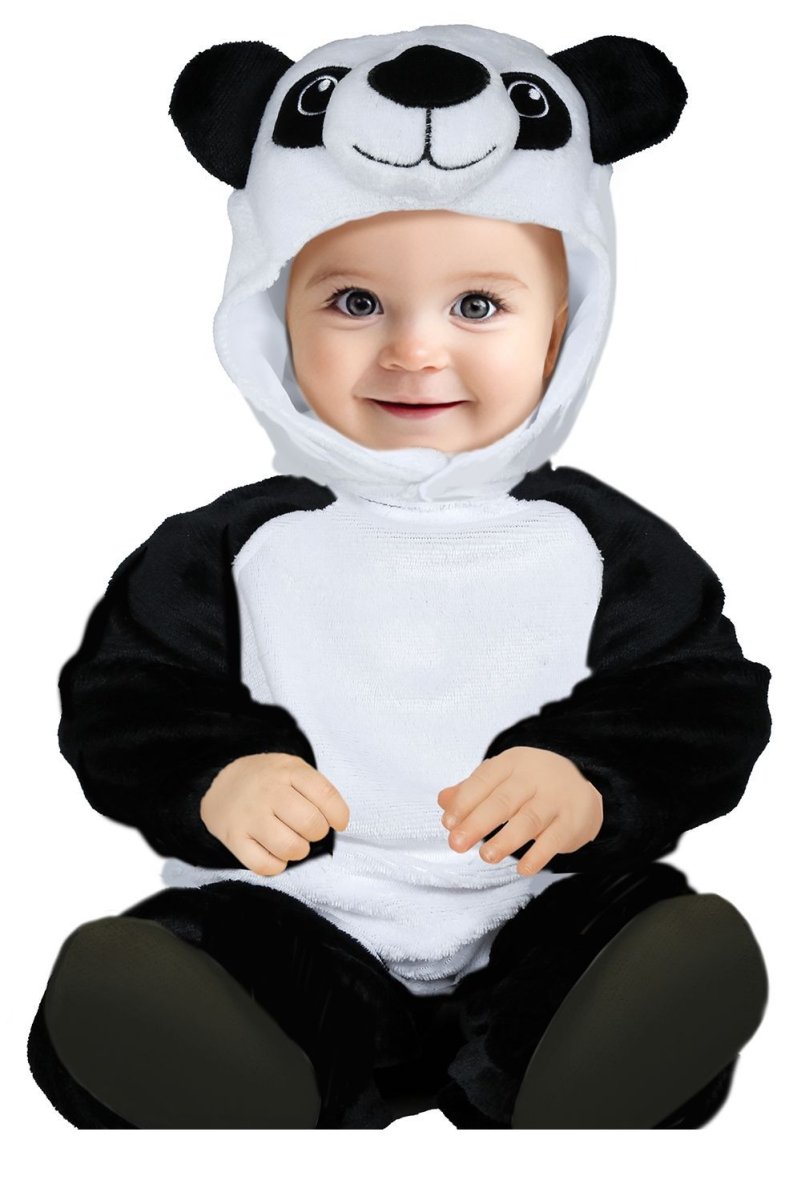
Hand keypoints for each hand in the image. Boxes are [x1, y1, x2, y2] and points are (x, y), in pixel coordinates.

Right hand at [200, 752, 348, 875]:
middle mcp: (268, 791)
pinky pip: (264, 865)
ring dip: (299, 850)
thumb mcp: (292, 769)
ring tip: (293, 841)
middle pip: (310, 824)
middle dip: (317, 833)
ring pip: (290, 847)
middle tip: (310, 830)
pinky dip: (277, 865)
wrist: (221, 783)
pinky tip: (275, 853)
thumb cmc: (269, 781)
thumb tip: (337, 822)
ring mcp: (249, 816)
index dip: (339, 815)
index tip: (338, 822)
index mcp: (288, 771)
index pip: (325, 795)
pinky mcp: (234, 838)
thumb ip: (316, 790)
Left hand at [437, 746, 603, 876]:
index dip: (464, 802)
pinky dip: (538, 856)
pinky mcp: (572, 821)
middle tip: (456, 844)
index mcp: (512, 763)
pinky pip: (554, 840)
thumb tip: (443, 800)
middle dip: (477, 823)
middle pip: (503, 801)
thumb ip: (471, 790)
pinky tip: (522, 869)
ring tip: (486, 856)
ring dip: (505, 840)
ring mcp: (556, 799)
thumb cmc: (531, 785)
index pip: (484, 780)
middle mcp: (535, 778)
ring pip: (529, 820)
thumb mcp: (502, 778)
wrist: (580, 787)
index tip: (448, 823)